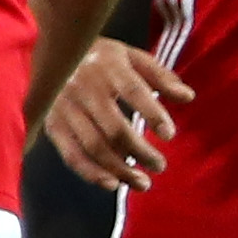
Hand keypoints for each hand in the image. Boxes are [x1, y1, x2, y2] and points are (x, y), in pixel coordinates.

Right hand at [35, 38, 193, 191]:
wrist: (50, 54)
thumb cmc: (101, 58)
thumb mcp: (132, 57)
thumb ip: (161, 76)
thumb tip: (188, 97)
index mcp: (107, 65)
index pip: (133, 91)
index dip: (152, 114)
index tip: (170, 135)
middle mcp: (83, 86)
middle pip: (114, 127)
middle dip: (140, 151)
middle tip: (160, 166)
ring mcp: (64, 108)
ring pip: (94, 146)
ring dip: (119, 169)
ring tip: (142, 183)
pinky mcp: (53, 124)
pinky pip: (71, 154)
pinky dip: (91, 173)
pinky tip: (112, 184)